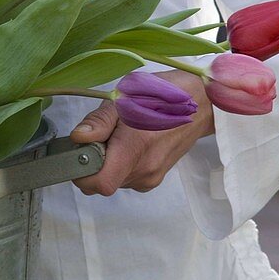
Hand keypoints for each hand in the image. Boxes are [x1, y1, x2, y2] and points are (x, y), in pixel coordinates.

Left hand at [70, 71, 214, 195]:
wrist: (200, 104)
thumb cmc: (161, 95)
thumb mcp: (125, 97)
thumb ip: (99, 121)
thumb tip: (78, 138)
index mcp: (135, 149)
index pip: (100, 183)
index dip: (82, 173)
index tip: (79, 153)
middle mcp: (144, 170)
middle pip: (101, 184)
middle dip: (91, 165)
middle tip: (99, 138)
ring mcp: (152, 177)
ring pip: (113, 181)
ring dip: (106, 164)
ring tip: (117, 137)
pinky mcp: (155, 178)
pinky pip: (126, 179)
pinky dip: (119, 166)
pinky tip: (128, 145)